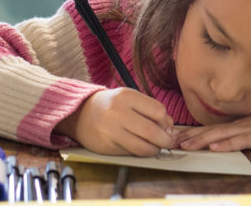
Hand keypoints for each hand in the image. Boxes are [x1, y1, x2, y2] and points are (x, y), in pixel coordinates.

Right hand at [55, 88, 173, 155]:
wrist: (80, 114)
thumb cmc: (111, 106)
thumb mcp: (130, 99)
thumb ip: (150, 110)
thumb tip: (170, 128)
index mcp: (126, 96)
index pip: (158, 111)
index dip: (167, 122)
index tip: (167, 127)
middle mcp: (117, 112)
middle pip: (152, 131)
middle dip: (165, 140)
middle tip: (167, 142)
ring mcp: (110, 130)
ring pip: (143, 146)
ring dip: (155, 149)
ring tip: (155, 147)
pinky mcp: (106, 146)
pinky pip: (131, 153)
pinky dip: (141, 153)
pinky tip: (140, 147)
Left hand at [174, 107, 250, 151]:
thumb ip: (237, 135)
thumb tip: (219, 143)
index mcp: (235, 125)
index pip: (209, 129)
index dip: (191, 133)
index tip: (174, 137)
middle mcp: (238, 126)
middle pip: (210, 131)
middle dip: (190, 137)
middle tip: (171, 142)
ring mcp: (248, 130)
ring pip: (221, 136)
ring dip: (202, 140)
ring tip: (187, 146)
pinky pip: (240, 141)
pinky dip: (226, 144)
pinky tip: (215, 148)